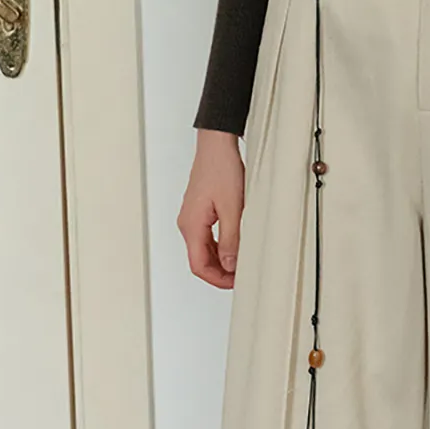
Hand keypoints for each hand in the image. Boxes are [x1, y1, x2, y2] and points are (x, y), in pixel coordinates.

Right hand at [178, 129, 244, 288]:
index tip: (236, 283)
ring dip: (220, 262)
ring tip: (241, 264)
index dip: (217, 280)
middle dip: (220, 273)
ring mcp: (192, 218)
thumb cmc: (222, 169)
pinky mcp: (199, 212)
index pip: (199, 265)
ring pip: (203, 251)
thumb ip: (230, 240)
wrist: (217, 145)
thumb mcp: (233, 209)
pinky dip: (219, 248)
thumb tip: (229, 266)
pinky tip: (235, 247)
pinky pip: (207, 238)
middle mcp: (187, 224)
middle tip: (242, 277)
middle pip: (199, 261)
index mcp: (191, 225)